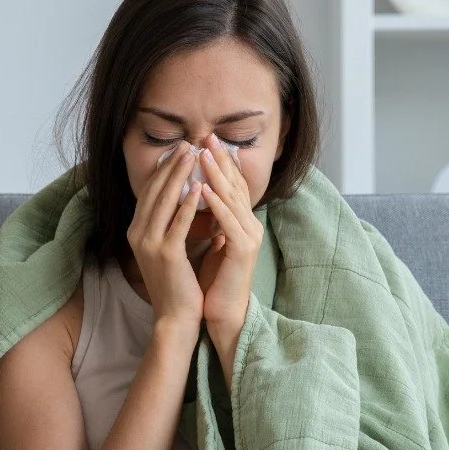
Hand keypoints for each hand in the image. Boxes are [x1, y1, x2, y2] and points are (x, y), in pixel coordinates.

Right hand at [126, 139, 205, 333]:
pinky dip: (188, 205)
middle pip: (155, 191)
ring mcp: (149, 244)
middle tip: (187, 144)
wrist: (176, 317)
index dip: (163, 170)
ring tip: (193, 156)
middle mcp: (138, 235)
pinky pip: (178, 223)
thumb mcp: (171, 248)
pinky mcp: (166, 255)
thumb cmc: (178, 284)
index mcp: (137, 232)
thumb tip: (188, 198)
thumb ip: (173, 225)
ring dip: (180, 176)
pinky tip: (200, 188)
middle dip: (172, 166)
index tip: (178, 151)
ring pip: (165, 202)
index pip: (150, 192)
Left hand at [192, 132, 262, 335]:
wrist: (221, 312)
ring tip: (203, 155)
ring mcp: (249, 236)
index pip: (232, 185)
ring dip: (217, 175)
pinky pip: (228, 222)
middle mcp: (250, 225)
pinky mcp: (243, 250)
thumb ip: (211, 220)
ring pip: (233, 199)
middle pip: (236, 185)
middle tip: (206, 137)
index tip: (204, 141)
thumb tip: (198, 197)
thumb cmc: (214, 280)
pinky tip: (204, 189)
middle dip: (220, 160)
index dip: (220, 162)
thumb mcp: (212, 242)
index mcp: (242, 222)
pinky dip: (216, 204)